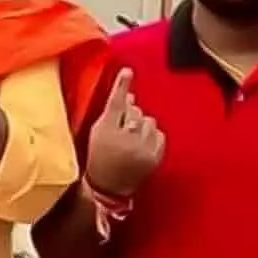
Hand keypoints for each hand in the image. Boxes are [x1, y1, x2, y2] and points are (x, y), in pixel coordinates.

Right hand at [85, 69, 164, 196]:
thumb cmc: (100, 157)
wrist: (109, 187)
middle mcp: (126, 139)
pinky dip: (151, 137)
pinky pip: (159, 134)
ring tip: (131, 140)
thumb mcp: (98, 133)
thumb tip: (132, 96)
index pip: (116, 103)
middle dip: (129, 115)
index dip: (122, 85)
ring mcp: (143, 149)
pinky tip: (141, 146)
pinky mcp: (155, 157)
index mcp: (106, 131)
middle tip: (121, 130)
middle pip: (135, 110)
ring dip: (141, 126)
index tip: (128, 70)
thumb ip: (112, 113)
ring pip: (149, 120)